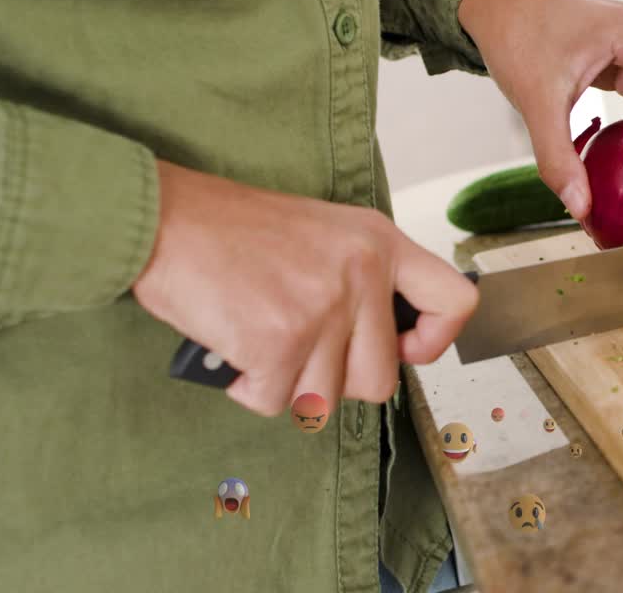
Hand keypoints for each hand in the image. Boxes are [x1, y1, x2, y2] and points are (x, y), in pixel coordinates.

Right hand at [132, 161, 477, 414]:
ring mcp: (322, 309)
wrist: (166, 219)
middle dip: (336, 380)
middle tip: (300, 351)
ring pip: (326, 399)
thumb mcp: (325, 233)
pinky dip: (249, 388)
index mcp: (379, 242)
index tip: (403, 349)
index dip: (434, 341)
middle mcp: (361, 274)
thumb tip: (382, 345)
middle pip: (380, 380)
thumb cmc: (233, 229)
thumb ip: (364, 280)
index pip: (455, 302)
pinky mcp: (280, 341)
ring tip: (261, 342)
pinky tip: (236, 351)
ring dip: (288, 385)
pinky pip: (276, 402)